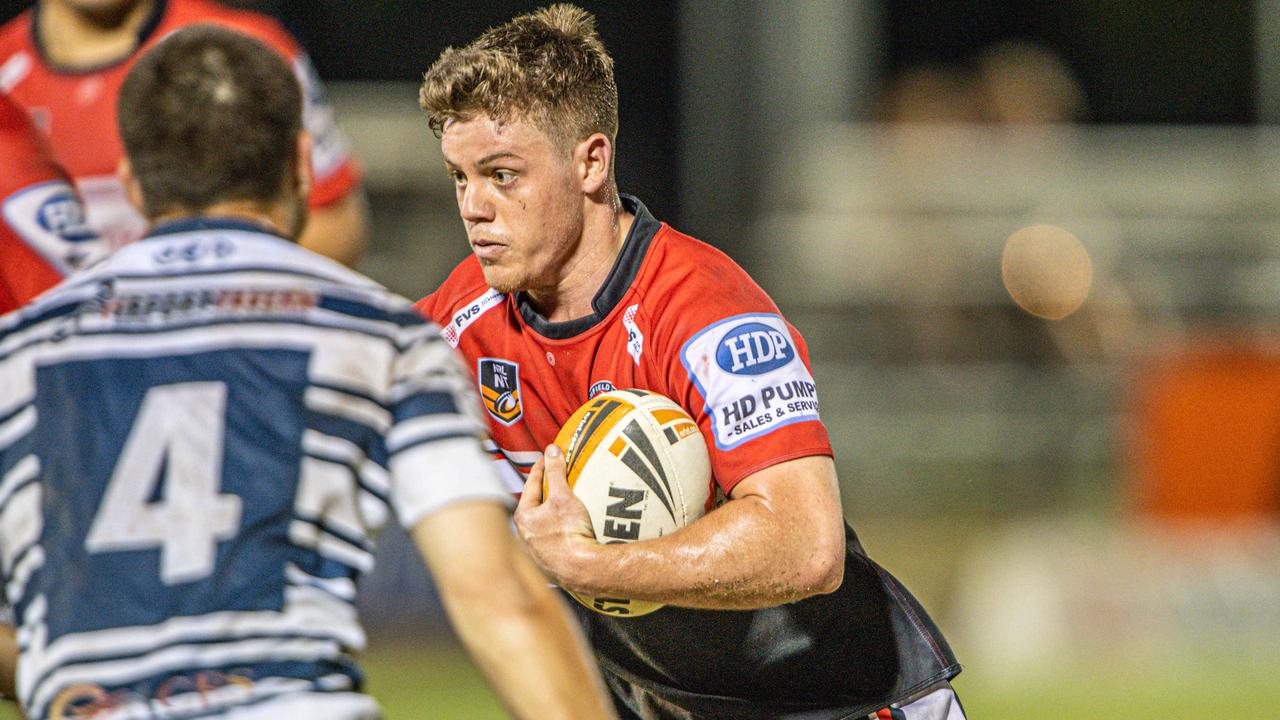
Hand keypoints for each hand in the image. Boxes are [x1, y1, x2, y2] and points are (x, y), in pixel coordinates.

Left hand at [514, 444, 598, 588]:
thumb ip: (556, 472)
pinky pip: (549, 541)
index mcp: (523, 517)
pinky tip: (564, 531)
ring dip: (548, 514)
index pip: (531, 485)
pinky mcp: (546, 563)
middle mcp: (523, 536)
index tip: (546, 457)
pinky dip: (554, 532)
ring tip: (559, 505)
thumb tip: (552, 450)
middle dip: (541, 493)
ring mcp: (534, 551)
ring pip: (539, 525)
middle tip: (551, 480)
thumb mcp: (563, 497)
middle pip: (533, 506)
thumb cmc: (569, 533)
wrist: (582, 570)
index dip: (540, 468)